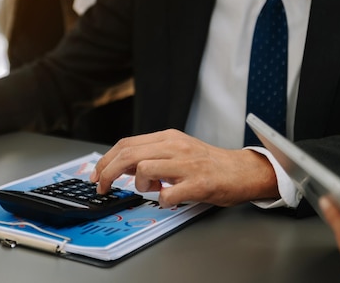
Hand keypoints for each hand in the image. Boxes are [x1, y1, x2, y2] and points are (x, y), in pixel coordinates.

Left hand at [89, 129, 278, 207]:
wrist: (243, 171)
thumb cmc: (209, 163)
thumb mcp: (177, 150)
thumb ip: (152, 154)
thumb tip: (120, 165)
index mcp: (168, 137)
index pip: (126, 144)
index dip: (105, 160)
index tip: (97, 174)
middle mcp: (175, 146)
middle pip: (128, 155)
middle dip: (108, 173)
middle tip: (103, 187)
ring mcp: (187, 164)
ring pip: (143, 169)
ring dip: (140, 185)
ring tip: (153, 190)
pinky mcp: (198, 183)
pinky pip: (167, 195)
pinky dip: (162, 201)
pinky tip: (170, 200)